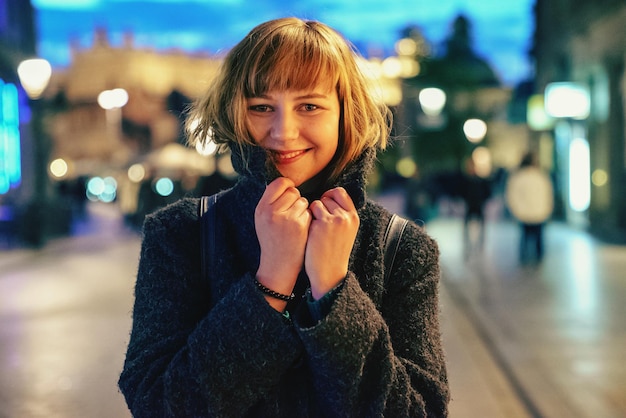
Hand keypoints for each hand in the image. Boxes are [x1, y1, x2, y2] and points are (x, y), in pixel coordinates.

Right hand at [255, 177, 310, 302]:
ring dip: (303, 209)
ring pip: (303, 201)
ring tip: (295, 223)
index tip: (291, 190)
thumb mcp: (263, 220)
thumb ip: (270, 202)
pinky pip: (309, 212)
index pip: (278, 183)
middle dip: (296, 199)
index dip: (287, 185)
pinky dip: (308, 219)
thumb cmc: (272, 241)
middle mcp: (271, 212)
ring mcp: (286, 219)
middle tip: (292, 213)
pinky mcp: (299, 226)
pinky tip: (301, 230)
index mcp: (261, 209)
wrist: (277, 265)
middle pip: (292, 191)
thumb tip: (285, 184)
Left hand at [305, 187, 358, 298]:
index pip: (341, 192)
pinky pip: (309, 211)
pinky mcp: (321, 225)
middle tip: (318, 220)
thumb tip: (329, 197)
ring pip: (317, 202)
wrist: (329, 273)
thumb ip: (342, 215)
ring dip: (312, 212)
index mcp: (354, 217)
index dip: (330, 195)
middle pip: (328, 196)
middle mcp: (346, 216)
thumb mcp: (345, 232)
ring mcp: (334, 219)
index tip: (323, 204)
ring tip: (315, 228)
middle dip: (320, 204)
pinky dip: (307, 219)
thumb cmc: (333, 252)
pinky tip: (310, 232)